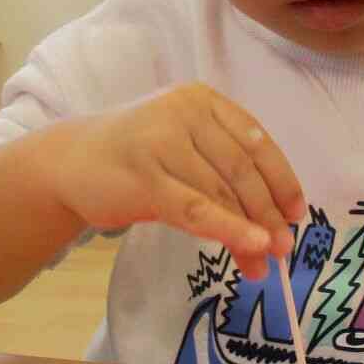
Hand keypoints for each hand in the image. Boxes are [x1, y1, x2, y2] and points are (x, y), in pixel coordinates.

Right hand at [43, 83, 305, 279]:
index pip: (256, 141)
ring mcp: (162, 141)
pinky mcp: (144, 177)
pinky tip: (250, 248)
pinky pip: (197, 209)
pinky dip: (229, 230)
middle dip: (269, 213)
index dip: (282, 180)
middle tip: (285, 249)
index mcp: (201, 99)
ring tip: (262, 264)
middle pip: (243, 170)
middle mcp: (184, 112)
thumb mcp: (181, 149)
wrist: (67, 162)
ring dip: (250, 232)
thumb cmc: (132, 158)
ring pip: (222, 193)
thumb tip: (271, 223)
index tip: (296, 215)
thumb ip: (221, 172)